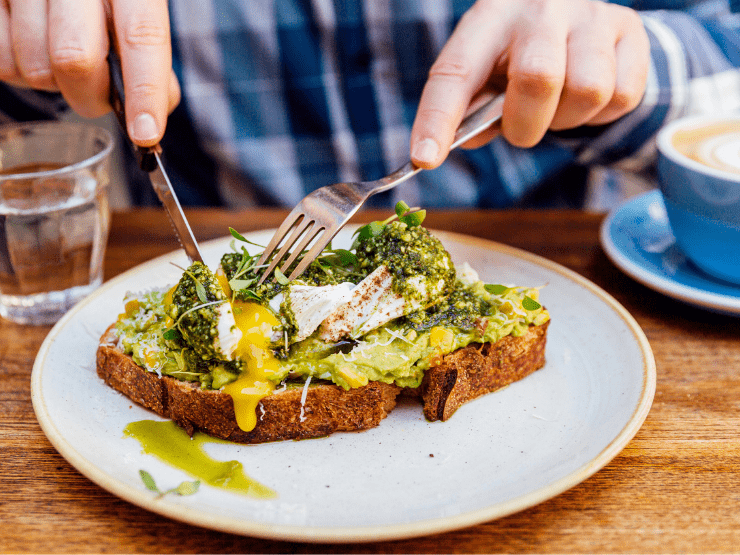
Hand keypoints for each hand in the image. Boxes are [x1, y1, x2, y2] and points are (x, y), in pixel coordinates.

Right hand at [0, 0, 179, 146]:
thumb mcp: (134, 8)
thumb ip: (149, 51)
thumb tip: (155, 107)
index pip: (142, 37)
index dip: (145, 91)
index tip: (146, 133)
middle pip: (77, 61)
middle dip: (91, 95)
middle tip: (97, 90)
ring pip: (36, 68)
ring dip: (53, 81)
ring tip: (59, 52)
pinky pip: (2, 63)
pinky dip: (19, 70)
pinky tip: (32, 45)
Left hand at [410, 0, 649, 168]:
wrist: (580, 18)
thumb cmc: (518, 56)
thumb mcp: (485, 76)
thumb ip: (468, 112)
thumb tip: (445, 148)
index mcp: (489, 18)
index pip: (455, 73)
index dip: (438, 119)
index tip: (424, 158)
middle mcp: (540, 6)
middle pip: (538, 77)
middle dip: (526, 124)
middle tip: (521, 125)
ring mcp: (590, 13)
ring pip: (588, 90)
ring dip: (567, 119)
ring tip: (557, 105)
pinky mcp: (629, 29)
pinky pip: (622, 96)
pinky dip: (602, 115)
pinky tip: (586, 96)